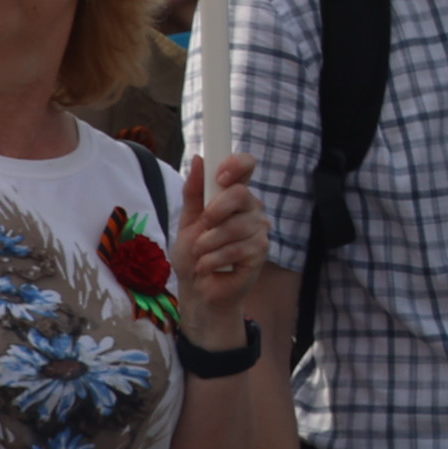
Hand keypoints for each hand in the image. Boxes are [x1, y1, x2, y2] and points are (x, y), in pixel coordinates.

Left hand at [172, 153, 266, 341]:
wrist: (197, 290)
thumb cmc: (194, 254)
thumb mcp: (188, 220)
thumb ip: (194, 191)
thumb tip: (198, 159)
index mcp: (234, 196)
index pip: (246, 166)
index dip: (237, 164)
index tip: (219, 175)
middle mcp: (251, 209)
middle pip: (241, 194)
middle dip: (215, 211)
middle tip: (203, 226)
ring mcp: (259, 230)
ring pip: (235, 226)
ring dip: (208, 243)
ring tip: (201, 255)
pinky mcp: (260, 253)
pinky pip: (236, 249)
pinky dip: (213, 260)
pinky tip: (208, 267)